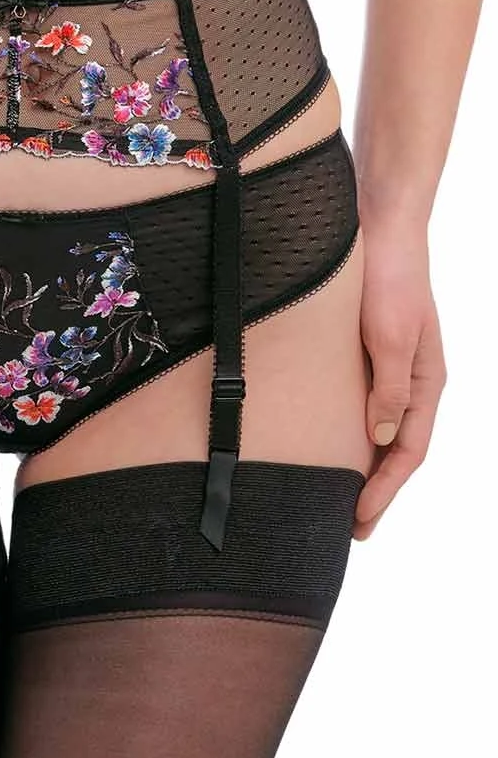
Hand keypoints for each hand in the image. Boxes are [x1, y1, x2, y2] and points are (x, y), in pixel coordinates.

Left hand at [355, 224, 446, 539]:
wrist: (379, 229)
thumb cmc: (390, 279)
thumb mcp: (391, 336)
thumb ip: (388, 387)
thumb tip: (381, 438)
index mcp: (425, 382)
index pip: (408, 451)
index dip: (385, 490)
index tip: (358, 520)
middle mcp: (411, 381)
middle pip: (395, 450)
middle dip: (376, 491)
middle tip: (349, 527)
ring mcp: (390, 369)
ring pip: (379, 432)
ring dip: (364, 467)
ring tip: (339, 498)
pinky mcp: (367, 356)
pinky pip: (363, 406)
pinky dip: (352, 434)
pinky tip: (331, 446)